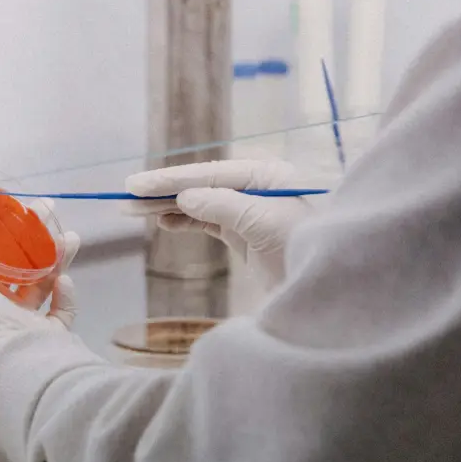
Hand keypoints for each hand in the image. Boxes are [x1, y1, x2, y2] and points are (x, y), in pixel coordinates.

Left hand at [0, 195, 80, 387]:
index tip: (10, 205)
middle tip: (47, 210)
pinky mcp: (51, 339)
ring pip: (42, 284)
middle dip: (33, 235)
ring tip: (69, 237)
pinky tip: (65, 280)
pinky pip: (61, 312)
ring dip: (55, 257)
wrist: (18, 364)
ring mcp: (25, 328)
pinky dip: (65, 295)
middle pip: (16, 265)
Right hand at [125, 160, 315, 288]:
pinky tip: (164, 222)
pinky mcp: (249, 235)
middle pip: (202, 185)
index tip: (137, 185)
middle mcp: (258, 188)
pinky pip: (210, 222)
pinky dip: (186, 222)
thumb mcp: (265, 222)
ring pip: (202, 204)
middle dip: (164, 192)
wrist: (334, 287)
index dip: (171, 179)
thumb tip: (185, 197)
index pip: (210, 174)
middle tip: (126, 197)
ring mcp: (252, 211)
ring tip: (134, 211)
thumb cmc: (309, 246)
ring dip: (169, 207)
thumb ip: (224, 206)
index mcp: (267, 175)